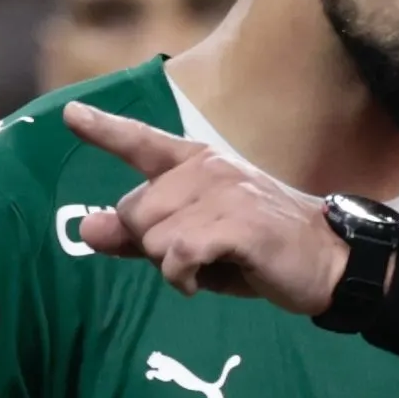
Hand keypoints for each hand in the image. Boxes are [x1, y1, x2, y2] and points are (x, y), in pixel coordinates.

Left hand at [65, 103, 348, 315]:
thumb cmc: (257, 251)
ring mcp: (225, 193)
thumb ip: (138, 236)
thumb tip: (86, 230)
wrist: (328, 262)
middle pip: (134, 211)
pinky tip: (198, 282)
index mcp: (197, 162)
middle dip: (150, 245)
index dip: (104, 130)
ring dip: (170, 266)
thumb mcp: (194, 242)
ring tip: (209, 266)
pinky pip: (178, 254)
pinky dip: (180, 277)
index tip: (70, 115)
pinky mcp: (238, 224)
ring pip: (154, 237)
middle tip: (192, 257)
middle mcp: (207, 168)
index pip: (142, 142)